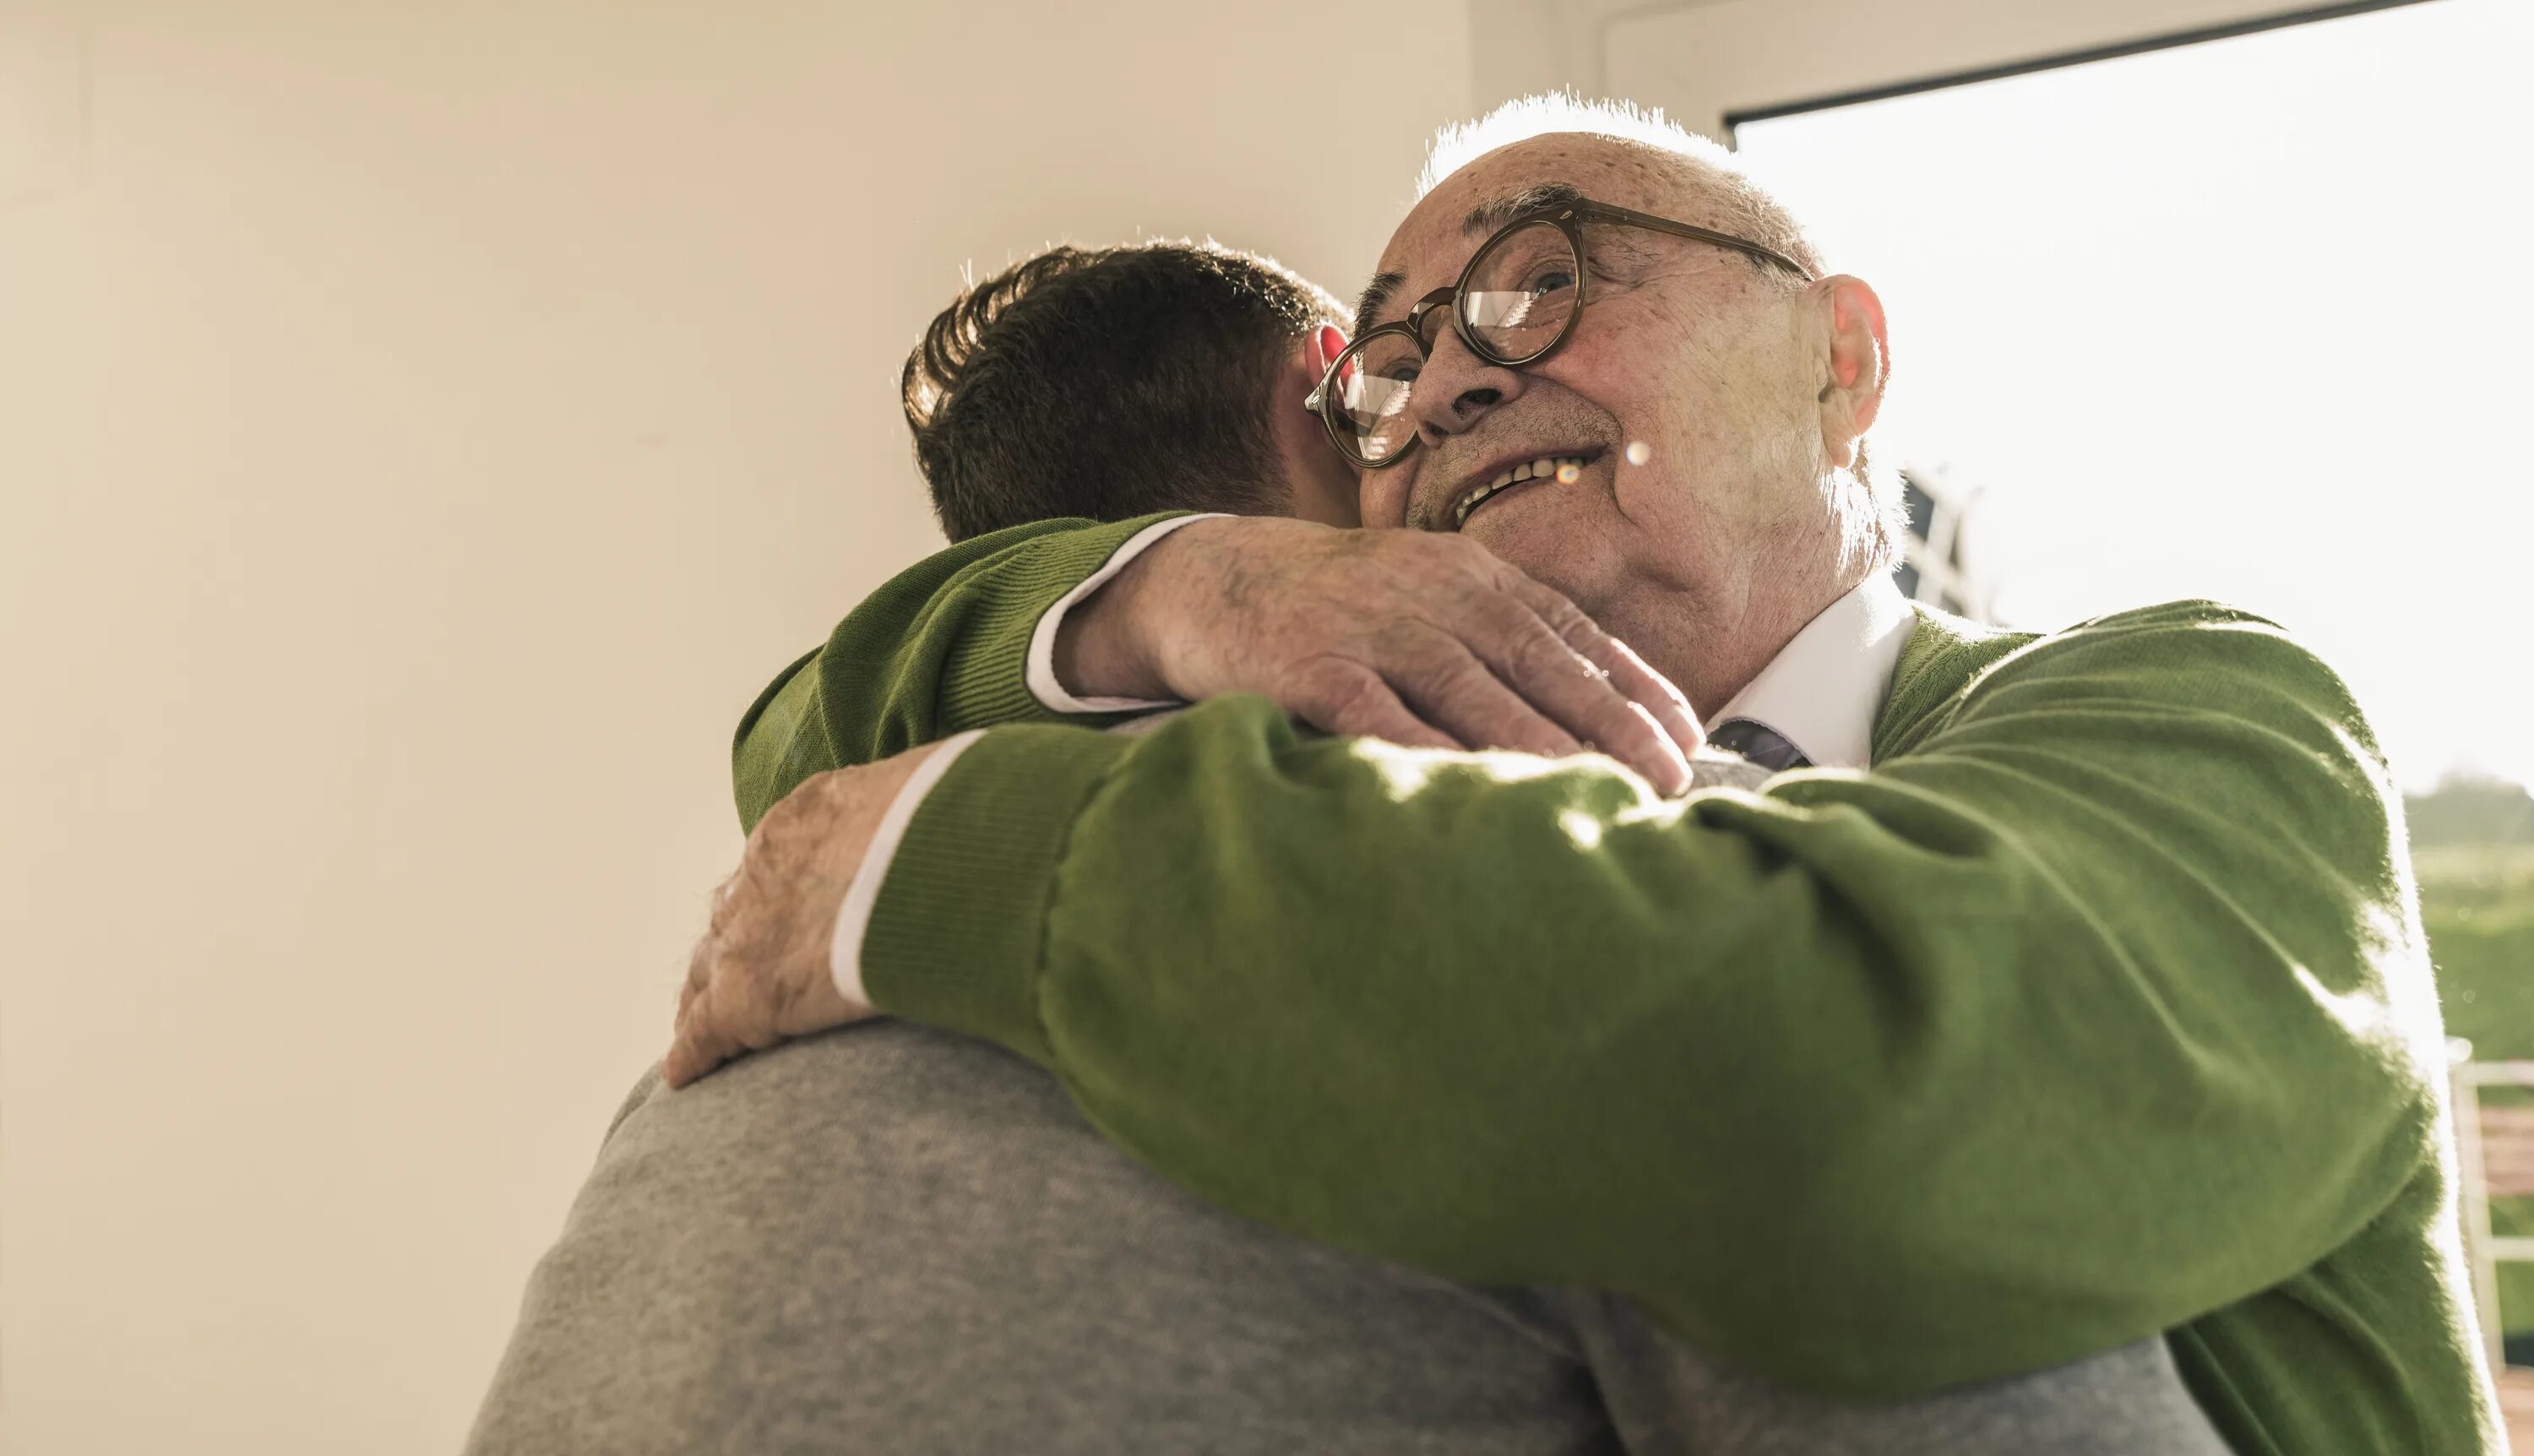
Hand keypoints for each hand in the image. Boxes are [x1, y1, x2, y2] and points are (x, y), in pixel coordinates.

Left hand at [663, 745, 940, 1087]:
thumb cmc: (969, 826)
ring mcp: (749, 930)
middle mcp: (767, 866)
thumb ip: (941, 822)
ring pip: (710, 969)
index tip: (788, 915)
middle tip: (735, 973)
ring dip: (708, 996)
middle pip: (736, 913)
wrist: (947, 864)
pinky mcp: (748, 994)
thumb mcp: (951, 800)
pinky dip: (697, 1052)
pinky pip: (707, 1029)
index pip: (782, 861)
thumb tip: (975, 835)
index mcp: (813, 813)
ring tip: (702, 1025)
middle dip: (738, 944)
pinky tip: (687, 1075)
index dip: (781, 895)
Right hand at [1057, 518, 1702, 792]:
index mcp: (1470, 576)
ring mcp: (1368, 625)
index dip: (1634, 687)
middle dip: (1610, 724)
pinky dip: (1424, 753)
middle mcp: (1430, 593)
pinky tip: (1468, 791)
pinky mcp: (1307, 663)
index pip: (1571, 633)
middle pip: (1536, 662)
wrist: (1208, 576)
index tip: (1686, 741)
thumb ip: (1496, 641)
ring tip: (1595, 795)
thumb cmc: (1335, 607)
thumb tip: (1593, 715)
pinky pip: (1375, 715)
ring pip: (1469, 689)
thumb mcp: (1423, 598)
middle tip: (1667, 781)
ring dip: (1538, 745)